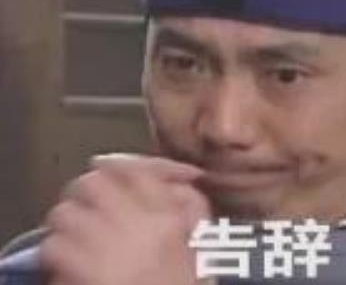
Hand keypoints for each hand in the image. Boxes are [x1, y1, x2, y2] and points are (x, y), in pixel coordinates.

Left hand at [40, 155, 209, 284]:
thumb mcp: (199, 243)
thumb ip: (189, 205)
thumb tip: (174, 182)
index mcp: (165, 218)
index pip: (135, 170)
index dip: (118, 165)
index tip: (109, 168)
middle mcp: (134, 226)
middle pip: (93, 183)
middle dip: (87, 188)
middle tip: (89, 199)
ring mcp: (104, 250)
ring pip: (65, 212)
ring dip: (67, 220)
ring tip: (76, 230)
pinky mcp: (80, 276)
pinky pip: (53, 247)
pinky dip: (56, 251)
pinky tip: (67, 260)